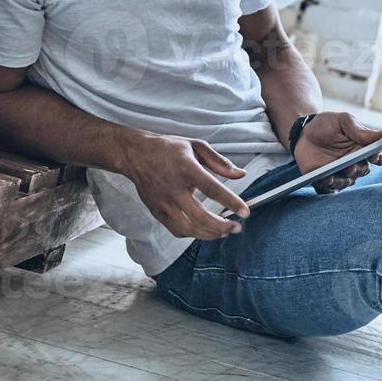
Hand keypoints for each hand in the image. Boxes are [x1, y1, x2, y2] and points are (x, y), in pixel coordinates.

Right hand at [118, 131, 249, 238]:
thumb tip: (241, 175)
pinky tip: (205, 231)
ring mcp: (163, 202)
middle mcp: (173, 188)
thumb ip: (219, 162)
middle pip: (200, 216)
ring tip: (224, 232)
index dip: (231, 202)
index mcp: (186, 169)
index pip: (212, 189)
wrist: (135, 154)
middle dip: (222, 226)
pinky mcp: (156, 211)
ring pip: (188, 228)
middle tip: (237, 227)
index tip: (246, 212)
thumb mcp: (196, 146)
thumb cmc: (168, 149)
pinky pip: (176, 230)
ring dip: (209, 234)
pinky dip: (193, 234)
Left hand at [293, 111, 381, 192]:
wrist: (303, 132)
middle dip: (359, 168)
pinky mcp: (326, 179)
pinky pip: (331, 187)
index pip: (379, 156)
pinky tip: (327, 178)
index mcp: (363, 147)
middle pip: (364, 170)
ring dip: (345, 179)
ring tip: (338, 174)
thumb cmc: (326, 124)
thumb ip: (360, 129)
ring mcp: (341, 172)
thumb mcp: (343, 120)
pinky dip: (330, 185)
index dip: (380, 157)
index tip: (375, 155)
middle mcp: (355, 162)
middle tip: (352, 165)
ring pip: (349, 181)